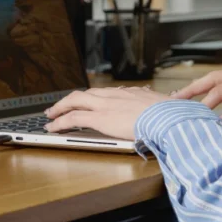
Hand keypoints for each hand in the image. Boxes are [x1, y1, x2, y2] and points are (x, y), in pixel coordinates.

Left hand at [45, 86, 170, 140]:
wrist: (168, 117)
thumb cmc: (171, 116)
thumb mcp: (165, 108)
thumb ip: (159, 108)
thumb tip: (168, 108)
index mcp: (130, 94)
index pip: (106, 93)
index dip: (93, 98)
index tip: (89, 101)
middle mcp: (115, 95)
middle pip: (86, 93)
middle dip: (70, 100)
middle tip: (60, 106)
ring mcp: (106, 105)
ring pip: (75, 101)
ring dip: (60, 108)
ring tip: (51, 115)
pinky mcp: (100, 118)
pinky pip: (73, 118)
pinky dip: (60, 122)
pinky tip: (52, 127)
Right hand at [172, 66, 221, 136]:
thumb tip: (216, 124)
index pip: (221, 90)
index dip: (206, 103)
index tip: (192, 114)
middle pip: (217, 78)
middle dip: (196, 88)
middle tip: (175, 97)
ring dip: (204, 88)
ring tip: (184, 96)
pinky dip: (216, 92)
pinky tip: (206, 99)